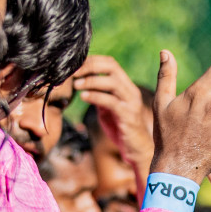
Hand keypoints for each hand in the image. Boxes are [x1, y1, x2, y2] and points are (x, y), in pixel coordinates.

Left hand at [73, 54, 153, 177]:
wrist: (137, 150)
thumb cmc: (121, 129)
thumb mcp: (107, 108)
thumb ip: (99, 94)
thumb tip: (80, 83)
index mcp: (126, 86)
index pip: (110, 63)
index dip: (91, 60)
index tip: (74, 65)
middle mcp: (130, 91)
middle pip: (112, 67)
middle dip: (90, 66)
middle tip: (73, 72)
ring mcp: (131, 103)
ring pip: (112, 82)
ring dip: (91, 81)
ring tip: (76, 85)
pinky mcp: (128, 116)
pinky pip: (111, 102)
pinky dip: (96, 97)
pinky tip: (83, 97)